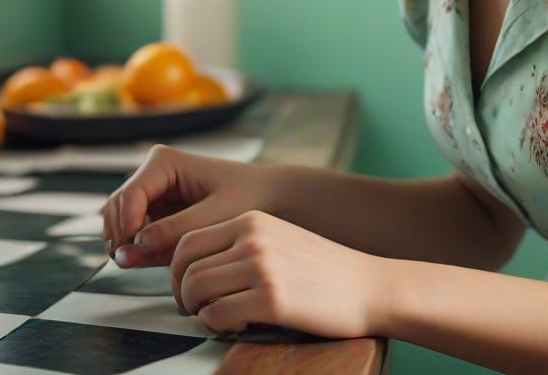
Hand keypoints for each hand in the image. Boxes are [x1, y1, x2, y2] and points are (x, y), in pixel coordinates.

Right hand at [99, 144, 281, 267]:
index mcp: (165, 162)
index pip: (128, 195)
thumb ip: (175, 232)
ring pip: (118, 223)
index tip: (132, 251)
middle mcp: (153, 174)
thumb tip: (131, 248)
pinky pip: (132, 235)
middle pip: (114, 209)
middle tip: (135, 262)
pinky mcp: (156, 213)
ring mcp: (152, 194)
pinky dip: (136, 249)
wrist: (269, 197)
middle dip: (120, 236)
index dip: (125, 225)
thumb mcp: (216, 215)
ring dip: (126, 244)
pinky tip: (155, 258)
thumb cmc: (249, 198)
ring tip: (147, 261)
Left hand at [172, 209, 393, 339]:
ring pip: (195, 290)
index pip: (188, 241)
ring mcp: (262, 267)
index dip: (177, 271)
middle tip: (196, 309)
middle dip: (182, 294)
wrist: (369, 286)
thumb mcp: (281, 239)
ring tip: (217, 317)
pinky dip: (215, 326)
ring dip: (198, 311)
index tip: (188, 289)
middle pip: (185, 267)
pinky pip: (215, 315)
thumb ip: (244, 245)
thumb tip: (199, 268)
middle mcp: (253, 237)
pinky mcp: (270, 299)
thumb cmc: (325, 270)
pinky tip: (234, 326)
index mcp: (253, 220)